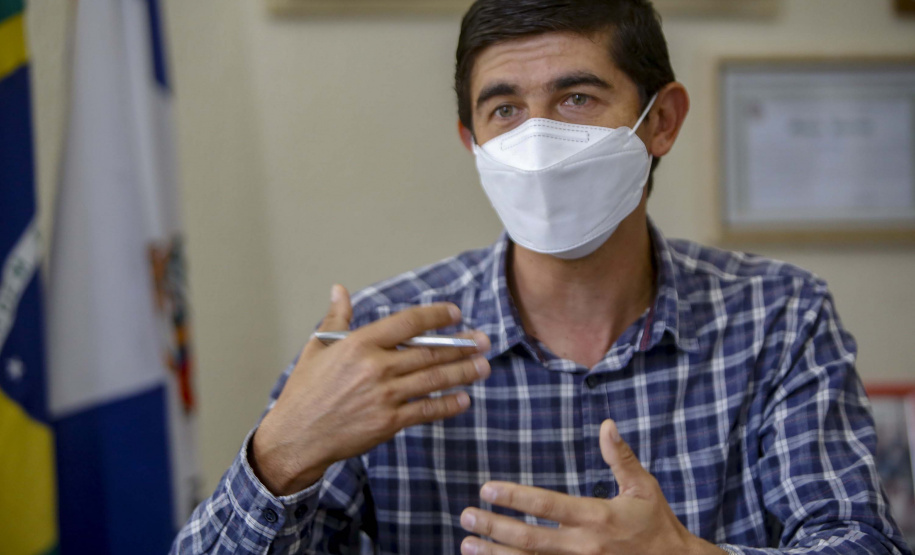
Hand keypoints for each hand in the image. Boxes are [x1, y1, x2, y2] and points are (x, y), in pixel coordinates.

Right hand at [251, 284, 490, 495]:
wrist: (296, 437)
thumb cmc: (305, 392)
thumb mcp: (317, 348)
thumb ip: (336, 318)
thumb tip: (339, 290)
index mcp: (359, 344)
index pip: (407, 323)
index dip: (435, 316)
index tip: (455, 313)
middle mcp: (375, 367)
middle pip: (428, 351)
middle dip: (460, 345)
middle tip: (482, 341)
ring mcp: (384, 396)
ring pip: (433, 379)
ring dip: (462, 372)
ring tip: (483, 366)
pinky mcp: (388, 422)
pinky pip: (425, 410)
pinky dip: (447, 404)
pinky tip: (463, 398)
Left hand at [459, 419, 725, 554]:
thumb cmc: (656, 524)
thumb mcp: (643, 487)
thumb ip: (621, 457)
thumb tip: (607, 424)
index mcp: (598, 517)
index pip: (549, 505)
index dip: (515, 497)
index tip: (487, 489)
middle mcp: (584, 546)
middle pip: (531, 539)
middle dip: (495, 528)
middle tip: (465, 517)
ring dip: (496, 554)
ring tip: (467, 545)